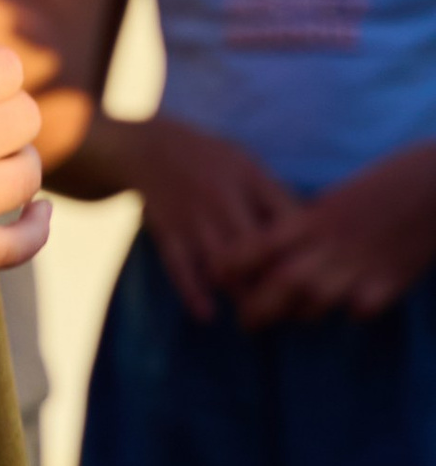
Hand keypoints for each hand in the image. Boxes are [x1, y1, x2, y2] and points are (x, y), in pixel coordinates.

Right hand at [118, 119, 304, 323]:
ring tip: (255, 318)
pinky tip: (207, 315)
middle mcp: (223, 197)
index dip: (306, 249)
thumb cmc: (210, 158)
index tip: (318, 274)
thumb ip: (275, 193)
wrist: (148, 147)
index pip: (288, 218)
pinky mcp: (167, 230)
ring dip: (239, 293)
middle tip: (290, 308)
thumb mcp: (247, 162)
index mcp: (250, 177)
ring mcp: (193, 216)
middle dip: (274, 280)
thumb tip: (314, 229)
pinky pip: (179, 266)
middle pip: (257, 247)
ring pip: (221, 262)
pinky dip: (192, 293)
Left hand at [222, 144, 435, 327]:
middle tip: (247, 322)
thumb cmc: (385, 184)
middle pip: (278, 285)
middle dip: (256, 309)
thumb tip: (278, 246)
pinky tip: (357, 304)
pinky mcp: (389, 283)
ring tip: (295, 316)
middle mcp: (328, 245)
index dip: (231, 266)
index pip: (255, 247)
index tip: (218, 278)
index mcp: (311, 219)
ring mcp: (359, 266)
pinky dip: (354, 310)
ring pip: (313, 305)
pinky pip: (359, 310)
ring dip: (301, 313)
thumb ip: (306, 226)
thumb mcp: (335, 200)